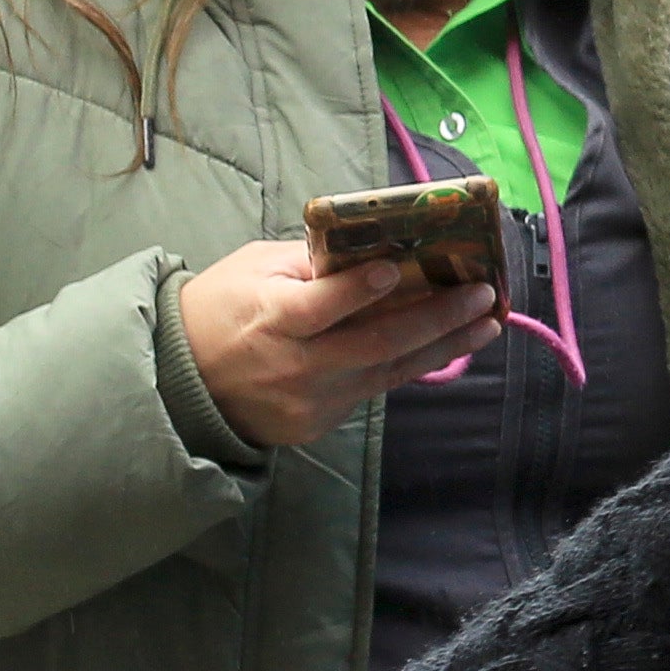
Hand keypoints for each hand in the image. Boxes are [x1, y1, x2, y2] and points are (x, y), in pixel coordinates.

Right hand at [178, 239, 499, 450]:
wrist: (182, 382)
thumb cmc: (221, 308)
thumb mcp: (254, 268)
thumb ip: (312, 261)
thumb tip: (376, 248)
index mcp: (271, 318)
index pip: (320, 307)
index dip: (358, 290)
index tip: (398, 269)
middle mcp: (295, 365)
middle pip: (375, 344)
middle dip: (436, 319)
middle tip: (482, 295)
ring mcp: (310, 400)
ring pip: (388, 371)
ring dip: (444, 346)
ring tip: (487, 323)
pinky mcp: (319, 422)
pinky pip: (372, 389)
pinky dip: (410, 365)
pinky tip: (447, 346)